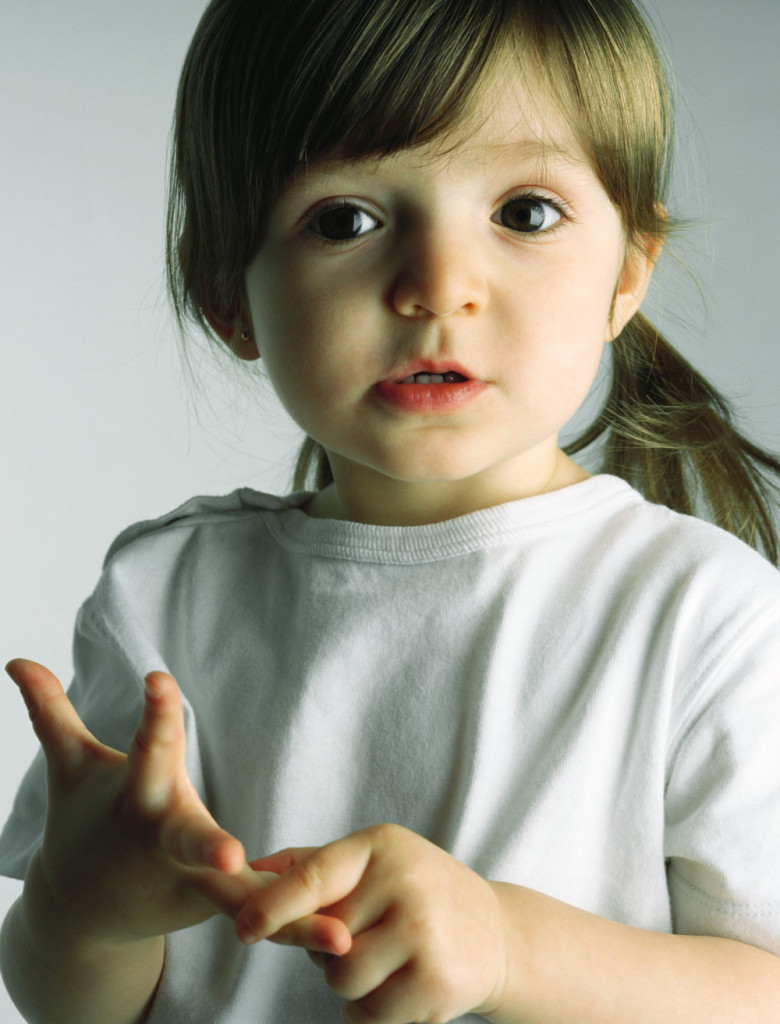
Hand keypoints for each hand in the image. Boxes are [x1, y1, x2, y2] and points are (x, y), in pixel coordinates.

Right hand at [5, 659, 350, 953]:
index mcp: (136, 798)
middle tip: (228, 853)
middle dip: (204, 844)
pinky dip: (296, 928)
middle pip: (186, 836)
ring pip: (237, 894)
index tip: (160, 680)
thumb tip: (15, 662)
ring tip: (332, 934)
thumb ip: (51, 712)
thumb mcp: (71, 766)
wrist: (78, 907)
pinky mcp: (217, 902)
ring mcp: (192, 880)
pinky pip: (263, 915)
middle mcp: (163, 841)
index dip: (155, 714)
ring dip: (278, 910)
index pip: (148, 746)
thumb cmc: (86, 818)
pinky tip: (338, 937)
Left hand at [235, 823, 507, 1023]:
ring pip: (340, 979)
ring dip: (348, 984)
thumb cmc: (419, 891)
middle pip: (321, 939)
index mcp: (382, 847)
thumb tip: (251, 870)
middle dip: (326, 950)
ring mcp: (424, 935)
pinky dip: (370, 1012)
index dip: (274, 904)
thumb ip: (313, 863)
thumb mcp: (376, 860)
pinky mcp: (437, 984)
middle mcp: (404, 884)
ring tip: (383, 961)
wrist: (497, 933)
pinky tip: (398, 988)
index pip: (315, 876)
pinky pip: (369, 1014)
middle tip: (360, 937)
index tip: (241, 926)